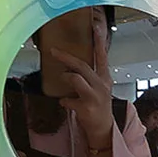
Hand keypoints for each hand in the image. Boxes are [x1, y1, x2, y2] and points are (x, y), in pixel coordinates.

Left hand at [54, 19, 113, 148]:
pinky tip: (65, 103)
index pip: (102, 56)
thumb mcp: (98, 87)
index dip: (99, 41)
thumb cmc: (98, 105)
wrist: (103, 130)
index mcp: (104, 77)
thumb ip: (88, 75)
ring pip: (76, 78)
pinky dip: (64, 101)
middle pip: (82, 65)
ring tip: (62, 79)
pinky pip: (68, 99)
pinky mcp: (87, 108)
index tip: (95, 26)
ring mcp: (95, 97)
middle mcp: (102, 85)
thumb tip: (71, 62)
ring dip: (66, 77)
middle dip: (66, 57)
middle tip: (53, 50)